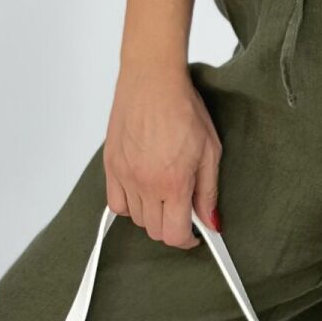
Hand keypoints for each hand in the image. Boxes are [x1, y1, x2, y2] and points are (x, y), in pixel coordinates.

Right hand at [103, 65, 222, 248]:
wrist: (152, 81)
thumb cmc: (183, 108)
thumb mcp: (209, 150)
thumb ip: (208, 191)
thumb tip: (210, 221)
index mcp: (173, 182)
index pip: (173, 234)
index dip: (186, 240)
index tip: (194, 234)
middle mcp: (144, 184)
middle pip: (153, 230)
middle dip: (171, 226)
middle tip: (183, 210)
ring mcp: (124, 175)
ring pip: (135, 219)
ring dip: (151, 214)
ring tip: (164, 193)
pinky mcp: (110, 166)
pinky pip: (115, 202)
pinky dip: (128, 204)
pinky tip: (142, 189)